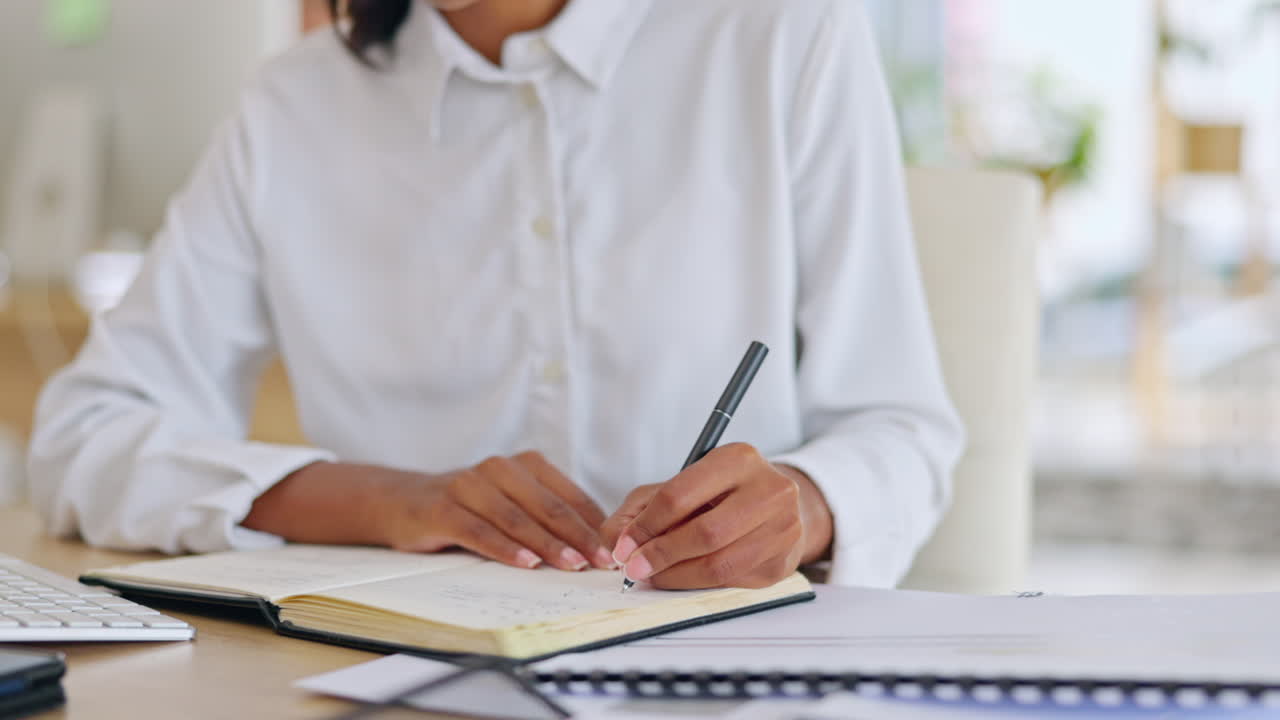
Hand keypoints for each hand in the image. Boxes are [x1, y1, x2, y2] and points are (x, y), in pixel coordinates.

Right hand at [383, 451, 614, 570]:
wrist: (404, 502)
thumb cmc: (470, 508)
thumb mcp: (512, 505)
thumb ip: (546, 517)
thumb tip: (595, 545)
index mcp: (525, 465)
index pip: (568, 496)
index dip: (593, 525)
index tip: (613, 550)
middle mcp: (499, 468)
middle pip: (548, 506)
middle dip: (578, 537)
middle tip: (600, 562)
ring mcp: (469, 485)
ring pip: (517, 518)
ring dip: (547, 545)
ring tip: (571, 565)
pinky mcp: (444, 508)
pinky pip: (480, 531)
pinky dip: (505, 549)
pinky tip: (525, 564)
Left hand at [600, 443, 832, 589]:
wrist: (775, 506)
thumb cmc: (719, 495)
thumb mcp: (677, 486)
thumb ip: (638, 510)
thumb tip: (613, 545)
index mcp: (738, 459)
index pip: (680, 494)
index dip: (645, 525)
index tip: (623, 546)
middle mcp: (769, 489)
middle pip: (705, 533)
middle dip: (660, 555)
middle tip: (634, 568)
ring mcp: (783, 527)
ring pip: (720, 564)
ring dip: (677, 576)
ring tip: (654, 575)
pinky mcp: (784, 561)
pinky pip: (733, 581)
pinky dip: (699, 584)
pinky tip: (683, 577)